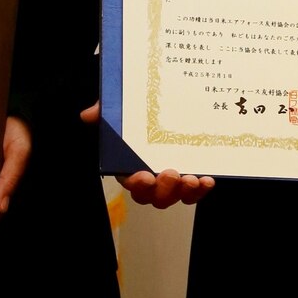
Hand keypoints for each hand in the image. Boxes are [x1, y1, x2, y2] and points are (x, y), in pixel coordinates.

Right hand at [77, 102, 213, 206]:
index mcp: (130, 164)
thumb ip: (106, 111)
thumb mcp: (121, 106)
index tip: (144, 176)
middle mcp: (151, 175)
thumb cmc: (138, 110)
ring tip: (193, 180)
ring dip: (185, 193)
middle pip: (153, 196)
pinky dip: (202, 190)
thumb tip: (89, 114)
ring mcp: (173, 177)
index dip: (137, 184)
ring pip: (176, 196)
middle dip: (163, 190)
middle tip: (172, 175)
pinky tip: (208, 180)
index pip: (130, 181)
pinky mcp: (192, 174)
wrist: (166, 101)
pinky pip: (195, 191)